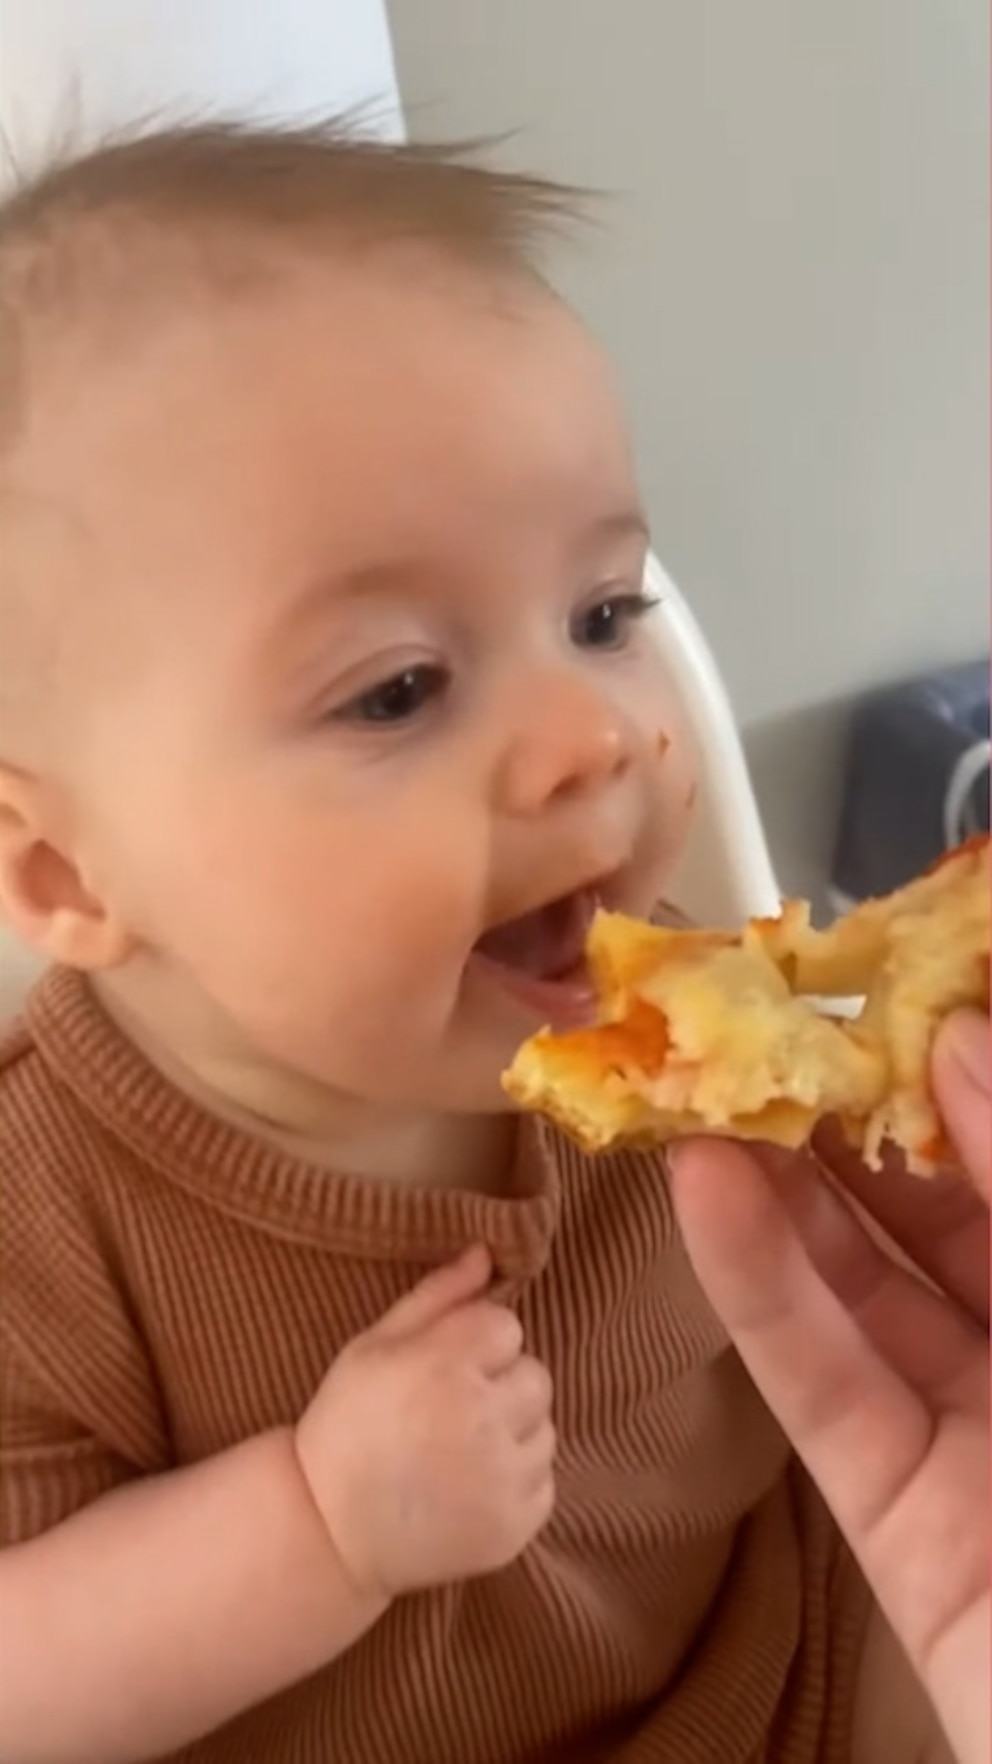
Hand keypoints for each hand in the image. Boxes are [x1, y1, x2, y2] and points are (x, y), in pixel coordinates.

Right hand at [295, 1245, 554, 1602]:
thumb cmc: (348, 1424)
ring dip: (512, 1433)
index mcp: (445, 1366)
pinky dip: (515, 1481)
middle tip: (449, 1411)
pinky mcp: (516, 1525)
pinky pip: (544, 1481)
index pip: (507, 1326)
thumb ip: (437, 1295)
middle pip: (535, 1376)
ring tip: (457, 1451)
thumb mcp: (373, 1346)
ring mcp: (503, 1479)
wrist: (327, 1531)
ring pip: (544, 1429)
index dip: (474, 1344)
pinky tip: (468, 1487)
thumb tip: (487, 1252)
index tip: (440, 1369)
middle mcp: (482, 1419)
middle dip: (500, 1386)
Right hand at [670, 1011, 989, 1763]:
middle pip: (942, 1212)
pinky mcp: (900, 1518)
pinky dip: (757, 1291)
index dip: (960, 1070)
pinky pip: (825, 1385)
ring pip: (866, 1289)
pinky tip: (703, 1196)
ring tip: (705, 1084)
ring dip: (780, 1189)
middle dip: (851, 1115)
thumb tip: (959, 1043)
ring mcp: (978, 1438)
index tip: (885, 984)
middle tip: (765, 1021)